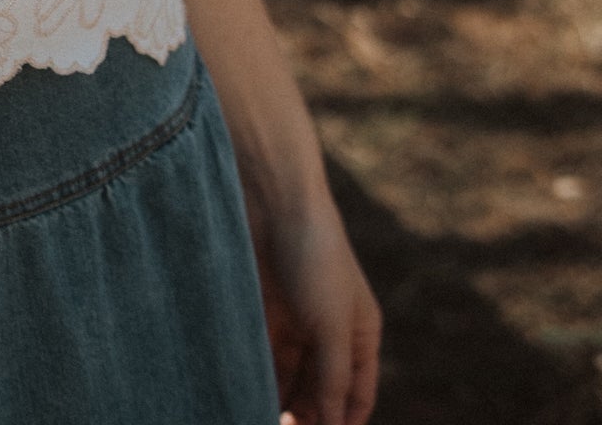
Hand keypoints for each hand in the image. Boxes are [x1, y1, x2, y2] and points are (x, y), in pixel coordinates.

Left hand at [252, 191, 380, 424]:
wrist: (271, 198)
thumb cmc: (314, 255)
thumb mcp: (332, 324)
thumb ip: (334, 381)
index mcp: (359, 334)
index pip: (356, 399)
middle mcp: (329, 333)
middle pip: (320, 394)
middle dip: (305, 419)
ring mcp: (295, 324)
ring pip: (288, 382)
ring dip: (278, 404)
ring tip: (257, 416)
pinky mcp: (263, 314)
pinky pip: (261, 360)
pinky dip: (255, 382)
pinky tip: (242, 396)